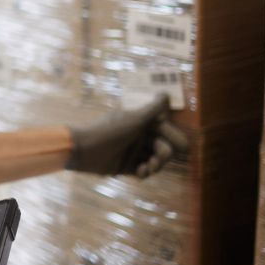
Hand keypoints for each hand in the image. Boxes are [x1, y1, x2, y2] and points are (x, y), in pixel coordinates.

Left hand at [66, 93, 188, 177]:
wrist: (85, 149)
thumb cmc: (111, 131)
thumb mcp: (135, 118)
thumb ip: (153, 108)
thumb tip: (166, 93)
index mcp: (142, 123)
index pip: (167, 130)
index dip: (174, 137)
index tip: (178, 144)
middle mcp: (140, 137)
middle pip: (164, 148)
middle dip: (165, 155)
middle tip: (157, 160)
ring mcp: (133, 152)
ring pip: (156, 161)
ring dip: (156, 165)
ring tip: (149, 167)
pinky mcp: (127, 166)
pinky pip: (143, 171)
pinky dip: (145, 172)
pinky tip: (140, 171)